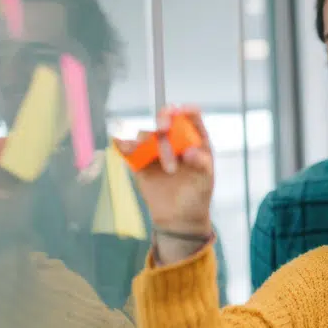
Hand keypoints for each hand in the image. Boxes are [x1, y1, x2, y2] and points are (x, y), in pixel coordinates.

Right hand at [114, 106, 213, 239]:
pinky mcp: (140, 162)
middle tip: (163, 129)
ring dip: (149, 143)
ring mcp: (156, 150)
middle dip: (163, 119)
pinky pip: (129, 149)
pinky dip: (124, 144)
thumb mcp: (205, 180)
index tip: (180, 111)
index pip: (191, 116)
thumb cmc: (197, 195)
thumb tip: (189, 152)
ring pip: (147, 135)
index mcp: (195, 139)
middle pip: (165, 119)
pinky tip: (121, 144)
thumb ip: (201, 164)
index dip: (185, 109)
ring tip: (164, 166)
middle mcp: (174, 140)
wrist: (179, 218)